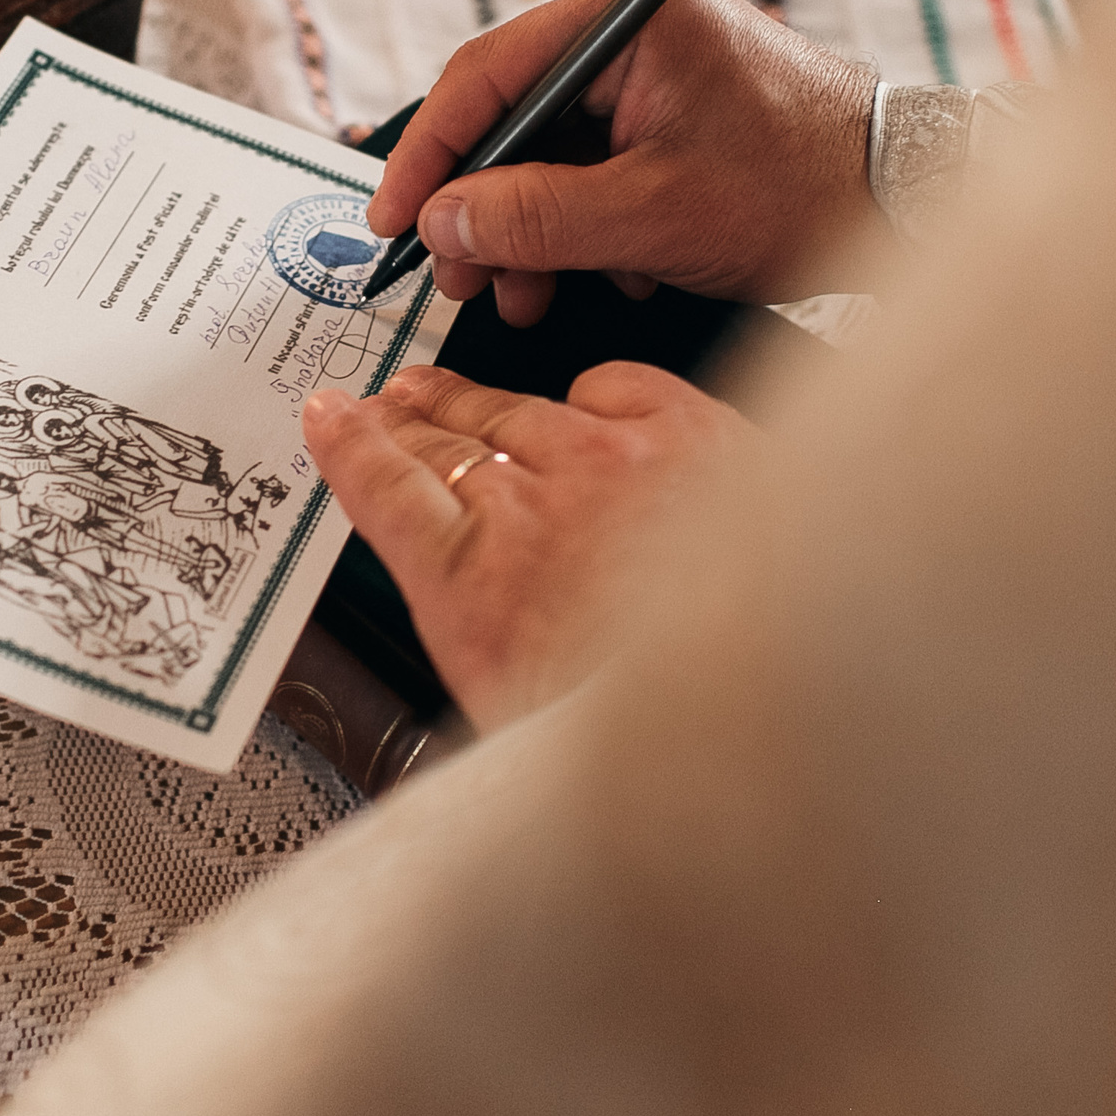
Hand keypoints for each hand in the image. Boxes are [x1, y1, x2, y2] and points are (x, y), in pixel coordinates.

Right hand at [301, 362, 752, 732]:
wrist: (783, 716)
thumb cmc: (649, 728)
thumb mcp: (516, 711)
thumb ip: (482, 639)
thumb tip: (476, 620)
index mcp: (475, 586)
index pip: (386, 489)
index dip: (351, 447)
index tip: (332, 420)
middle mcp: (534, 509)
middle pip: (449, 442)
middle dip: (410, 420)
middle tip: (389, 404)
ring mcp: (614, 464)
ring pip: (523, 410)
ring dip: (478, 400)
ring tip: (450, 392)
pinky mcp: (691, 436)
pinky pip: (618, 387)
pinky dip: (592, 392)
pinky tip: (580, 393)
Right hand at [368, 0, 878, 326]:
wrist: (911, 205)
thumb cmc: (801, 190)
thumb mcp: (652, 216)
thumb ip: (535, 217)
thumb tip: (442, 225)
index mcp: (629, 19)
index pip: (487, 73)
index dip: (428, 154)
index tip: (395, 223)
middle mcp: (636, 32)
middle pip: (513, 118)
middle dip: (481, 209)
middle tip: (458, 279)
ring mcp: (658, 75)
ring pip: (551, 155)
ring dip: (530, 233)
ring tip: (523, 297)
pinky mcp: (677, 119)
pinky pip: (597, 170)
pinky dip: (584, 229)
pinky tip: (604, 276)